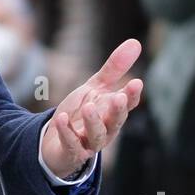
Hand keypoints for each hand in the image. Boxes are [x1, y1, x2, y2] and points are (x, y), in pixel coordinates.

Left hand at [40, 39, 144, 178]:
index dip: (132, 95)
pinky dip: (67, 132)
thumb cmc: (81, 112)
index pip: (127, 104)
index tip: (137, 82)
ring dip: (93, 122)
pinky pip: (71, 144)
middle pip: (115, 121)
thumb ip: (114, 68)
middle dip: (118, 111)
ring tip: (88, 107)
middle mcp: (105, 129)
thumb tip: (136, 42)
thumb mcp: (96, 87)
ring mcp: (89, 142)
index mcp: (112, 112)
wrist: (57, 141)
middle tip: (119, 97)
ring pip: (96, 136)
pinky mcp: (71, 152)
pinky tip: (61, 117)